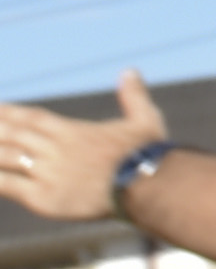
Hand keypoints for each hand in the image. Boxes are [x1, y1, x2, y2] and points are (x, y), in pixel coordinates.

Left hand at [0, 74, 167, 223]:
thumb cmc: (148, 153)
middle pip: (13, 134)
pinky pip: (8, 186)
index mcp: (73, 131)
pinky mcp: (44, 197)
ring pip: (6, 157)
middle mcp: (55, 149)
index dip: (8, 112)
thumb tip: (129, 70)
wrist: (148, 184)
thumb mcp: (144, 119)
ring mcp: (47, 173)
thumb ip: (133, 95)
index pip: (31, 118)